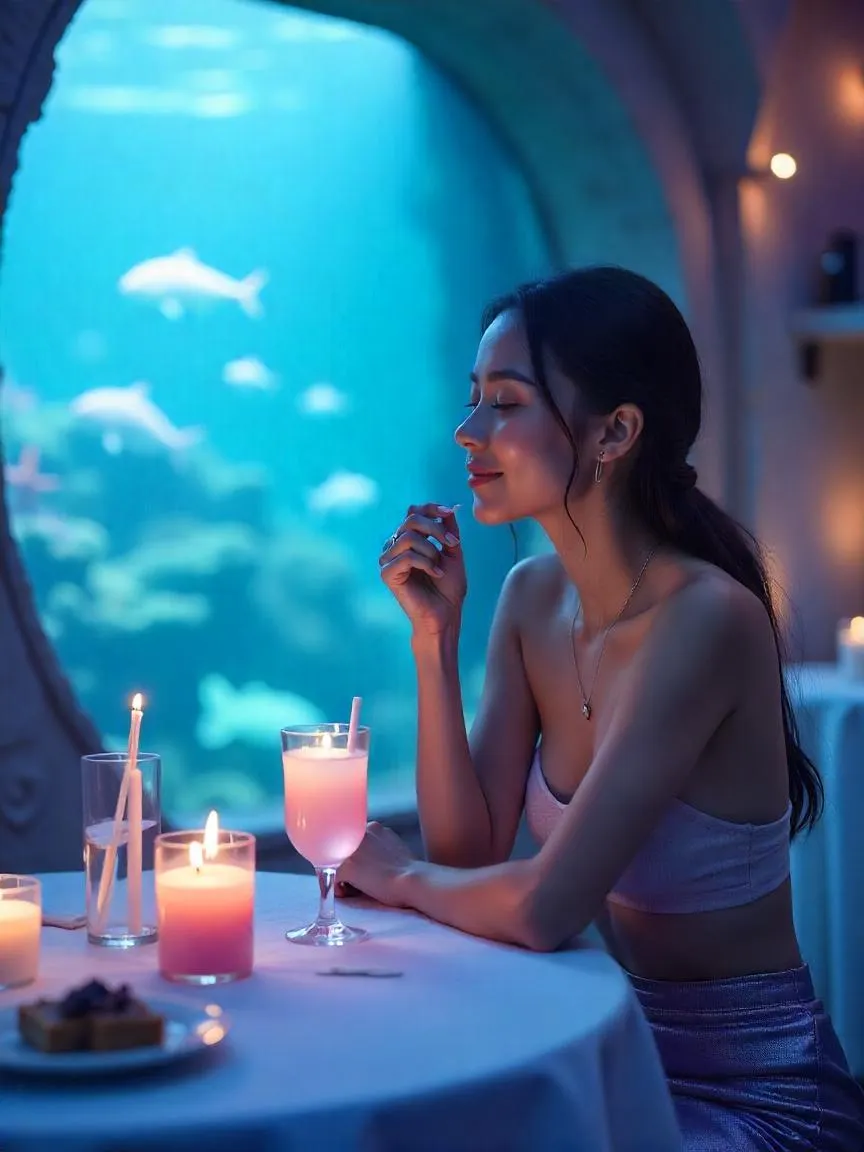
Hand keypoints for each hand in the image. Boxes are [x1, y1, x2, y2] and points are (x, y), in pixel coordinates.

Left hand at [337, 822, 415, 907]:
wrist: (414, 880)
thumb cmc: (410, 871)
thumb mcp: (394, 848)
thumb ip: (379, 846)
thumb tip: (372, 859)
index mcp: (373, 827)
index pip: (353, 841)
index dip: (358, 858)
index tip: (368, 871)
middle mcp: (358, 833)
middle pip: (341, 850)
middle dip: (347, 866)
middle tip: (363, 881)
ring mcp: (349, 849)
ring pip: (334, 864)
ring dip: (342, 876)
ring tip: (359, 887)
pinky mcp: (345, 867)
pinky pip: (331, 879)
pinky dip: (338, 888)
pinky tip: (351, 893)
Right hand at [379, 503, 465, 635]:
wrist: (445, 613)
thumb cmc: (449, 587)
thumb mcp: (452, 552)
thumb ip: (448, 530)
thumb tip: (449, 509)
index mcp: (408, 539)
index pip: (413, 512)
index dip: (431, 508)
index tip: (449, 512)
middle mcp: (395, 546)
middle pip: (411, 520)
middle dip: (436, 529)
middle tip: (452, 544)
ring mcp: (388, 559)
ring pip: (408, 538)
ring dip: (431, 551)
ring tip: (439, 567)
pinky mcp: (387, 574)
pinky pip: (406, 557)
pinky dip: (426, 563)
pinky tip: (435, 574)